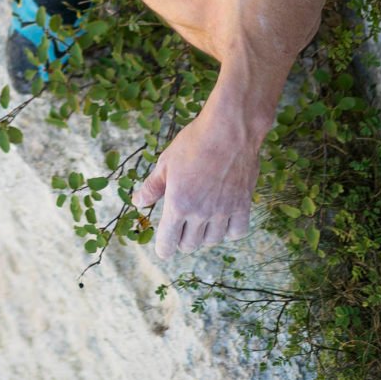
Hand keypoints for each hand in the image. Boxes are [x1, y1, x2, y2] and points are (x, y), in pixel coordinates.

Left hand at [133, 106, 262, 258]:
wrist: (229, 130)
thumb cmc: (194, 143)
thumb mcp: (166, 162)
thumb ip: (152, 187)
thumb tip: (137, 202)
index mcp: (178, 204)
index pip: (168, 241)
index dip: (164, 249)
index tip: (164, 249)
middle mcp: (201, 213)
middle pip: (190, 244)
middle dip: (182, 240)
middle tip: (181, 228)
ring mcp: (224, 211)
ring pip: (212, 240)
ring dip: (204, 235)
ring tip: (201, 221)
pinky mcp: (243, 205)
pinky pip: (237, 232)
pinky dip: (229, 231)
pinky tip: (223, 220)